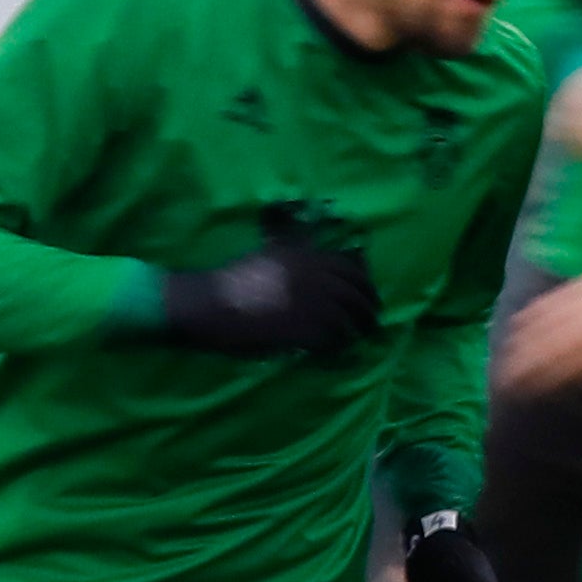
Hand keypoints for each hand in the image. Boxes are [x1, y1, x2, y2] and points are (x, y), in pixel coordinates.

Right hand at [144, 210, 378, 357]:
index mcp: (307, 256)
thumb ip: (290, 241)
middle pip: (355, 295)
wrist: (209, 303)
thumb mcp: (267, 250)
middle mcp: (313, 277)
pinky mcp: (300, 330)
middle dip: (368, 310)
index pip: (351, 267)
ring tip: (356, 339)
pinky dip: (336, 346)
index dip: (366, 282)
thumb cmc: (234, 278)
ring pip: (346, 320)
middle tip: (372, 322)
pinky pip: (329, 340)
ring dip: (354, 331)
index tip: (369, 293)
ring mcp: (308, 304)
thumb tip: (305, 232)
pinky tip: (335, 350)